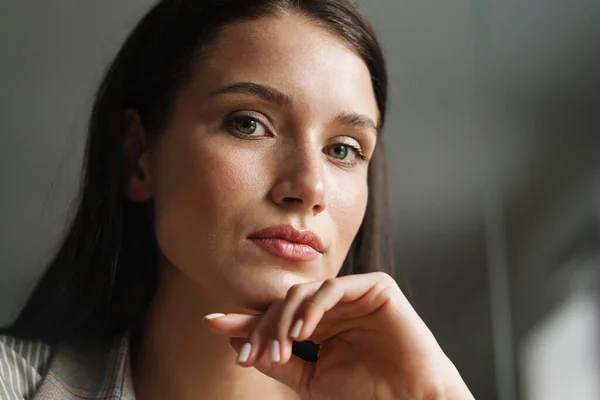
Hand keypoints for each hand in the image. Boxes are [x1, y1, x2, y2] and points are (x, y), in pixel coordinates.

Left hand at [203, 272, 473, 399]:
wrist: (410, 399)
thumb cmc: (367, 392)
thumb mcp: (311, 379)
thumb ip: (278, 360)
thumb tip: (237, 341)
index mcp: (321, 324)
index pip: (277, 315)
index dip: (246, 319)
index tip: (212, 322)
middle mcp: (335, 306)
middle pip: (284, 303)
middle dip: (262, 326)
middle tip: (249, 354)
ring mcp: (354, 293)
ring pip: (305, 292)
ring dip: (284, 320)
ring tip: (280, 349)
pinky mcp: (375, 286)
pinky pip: (333, 289)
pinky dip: (313, 308)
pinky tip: (303, 332)